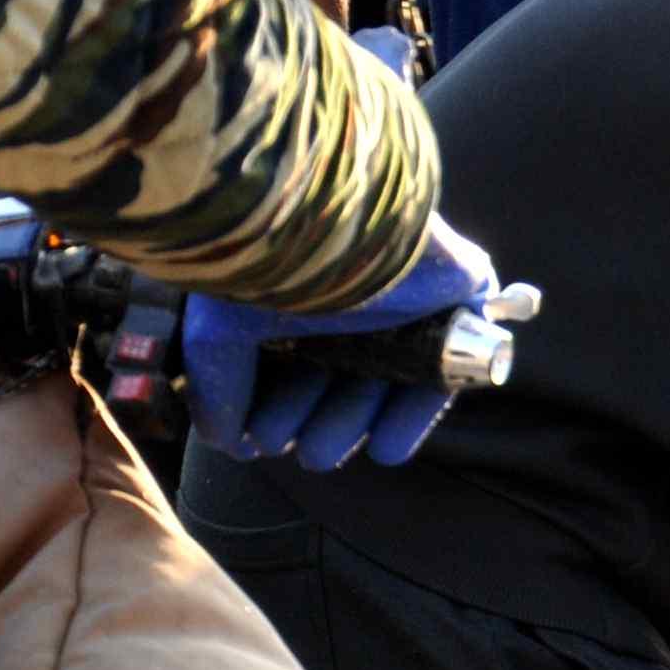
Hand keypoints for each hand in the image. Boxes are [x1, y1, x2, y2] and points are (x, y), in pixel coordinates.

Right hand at [182, 215, 495, 469]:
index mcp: (293, 300)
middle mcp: (346, 305)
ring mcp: (399, 306)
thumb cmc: (266, 266)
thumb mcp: (220, 332)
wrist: (329, 222)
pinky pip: (437, 377)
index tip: (264, 436)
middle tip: (299, 442)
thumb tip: (234, 445)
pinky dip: (411, 417)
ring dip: (350, 427)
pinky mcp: (450, 307)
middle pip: (334, 387)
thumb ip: (219, 391)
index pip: (290, 372)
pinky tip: (386, 448)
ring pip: (381, 388)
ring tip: (324, 447)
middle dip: (314, 426)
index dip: (277, 414)